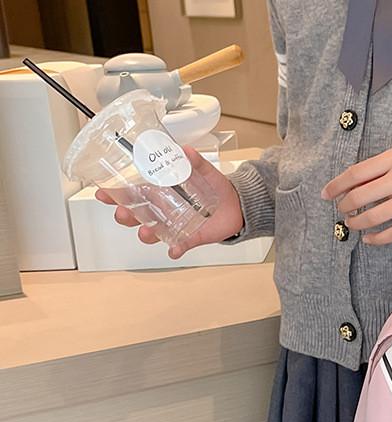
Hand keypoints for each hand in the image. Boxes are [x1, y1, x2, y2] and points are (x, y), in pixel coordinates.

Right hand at [96, 146, 244, 258]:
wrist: (237, 206)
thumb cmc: (216, 188)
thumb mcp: (207, 172)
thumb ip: (197, 163)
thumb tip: (187, 151)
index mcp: (162, 192)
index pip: (133, 193)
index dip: (117, 194)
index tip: (104, 193)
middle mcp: (163, 210)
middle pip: (136, 215)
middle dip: (125, 215)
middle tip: (123, 214)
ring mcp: (175, 225)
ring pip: (153, 232)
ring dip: (146, 233)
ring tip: (146, 232)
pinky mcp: (189, 237)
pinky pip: (178, 246)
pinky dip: (175, 249)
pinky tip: (173, 250)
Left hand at [320, 145, 391, 244]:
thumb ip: (387, 167)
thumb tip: (359, 182)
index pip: (356, 173)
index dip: (336, 186)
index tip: (326, 194)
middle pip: (359, 197)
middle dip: (345, 207)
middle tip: (342, 211)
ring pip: (373, 217)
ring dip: (357, 223)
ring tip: (353, 225)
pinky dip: (377, 238)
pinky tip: (370, 239)